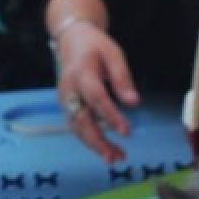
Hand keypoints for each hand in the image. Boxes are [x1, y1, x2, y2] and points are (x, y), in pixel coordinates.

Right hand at [56, 22, 137, 162]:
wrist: (72, 41)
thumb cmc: (95, 47)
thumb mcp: (113, 55)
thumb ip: (122, 79)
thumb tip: (134, 103)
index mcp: (82, 73)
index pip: (96, 97)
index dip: (110, 116)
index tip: (126, 132)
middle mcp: (69, 89)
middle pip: (81, 119)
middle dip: (97, 141)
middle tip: (114, 157)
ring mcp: (65, 99)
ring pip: (76, 127)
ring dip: (94, 145)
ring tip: (115, 158)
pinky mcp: (66, 106)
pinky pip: (76, 126)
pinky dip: (89, 140)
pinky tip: (105, 148)